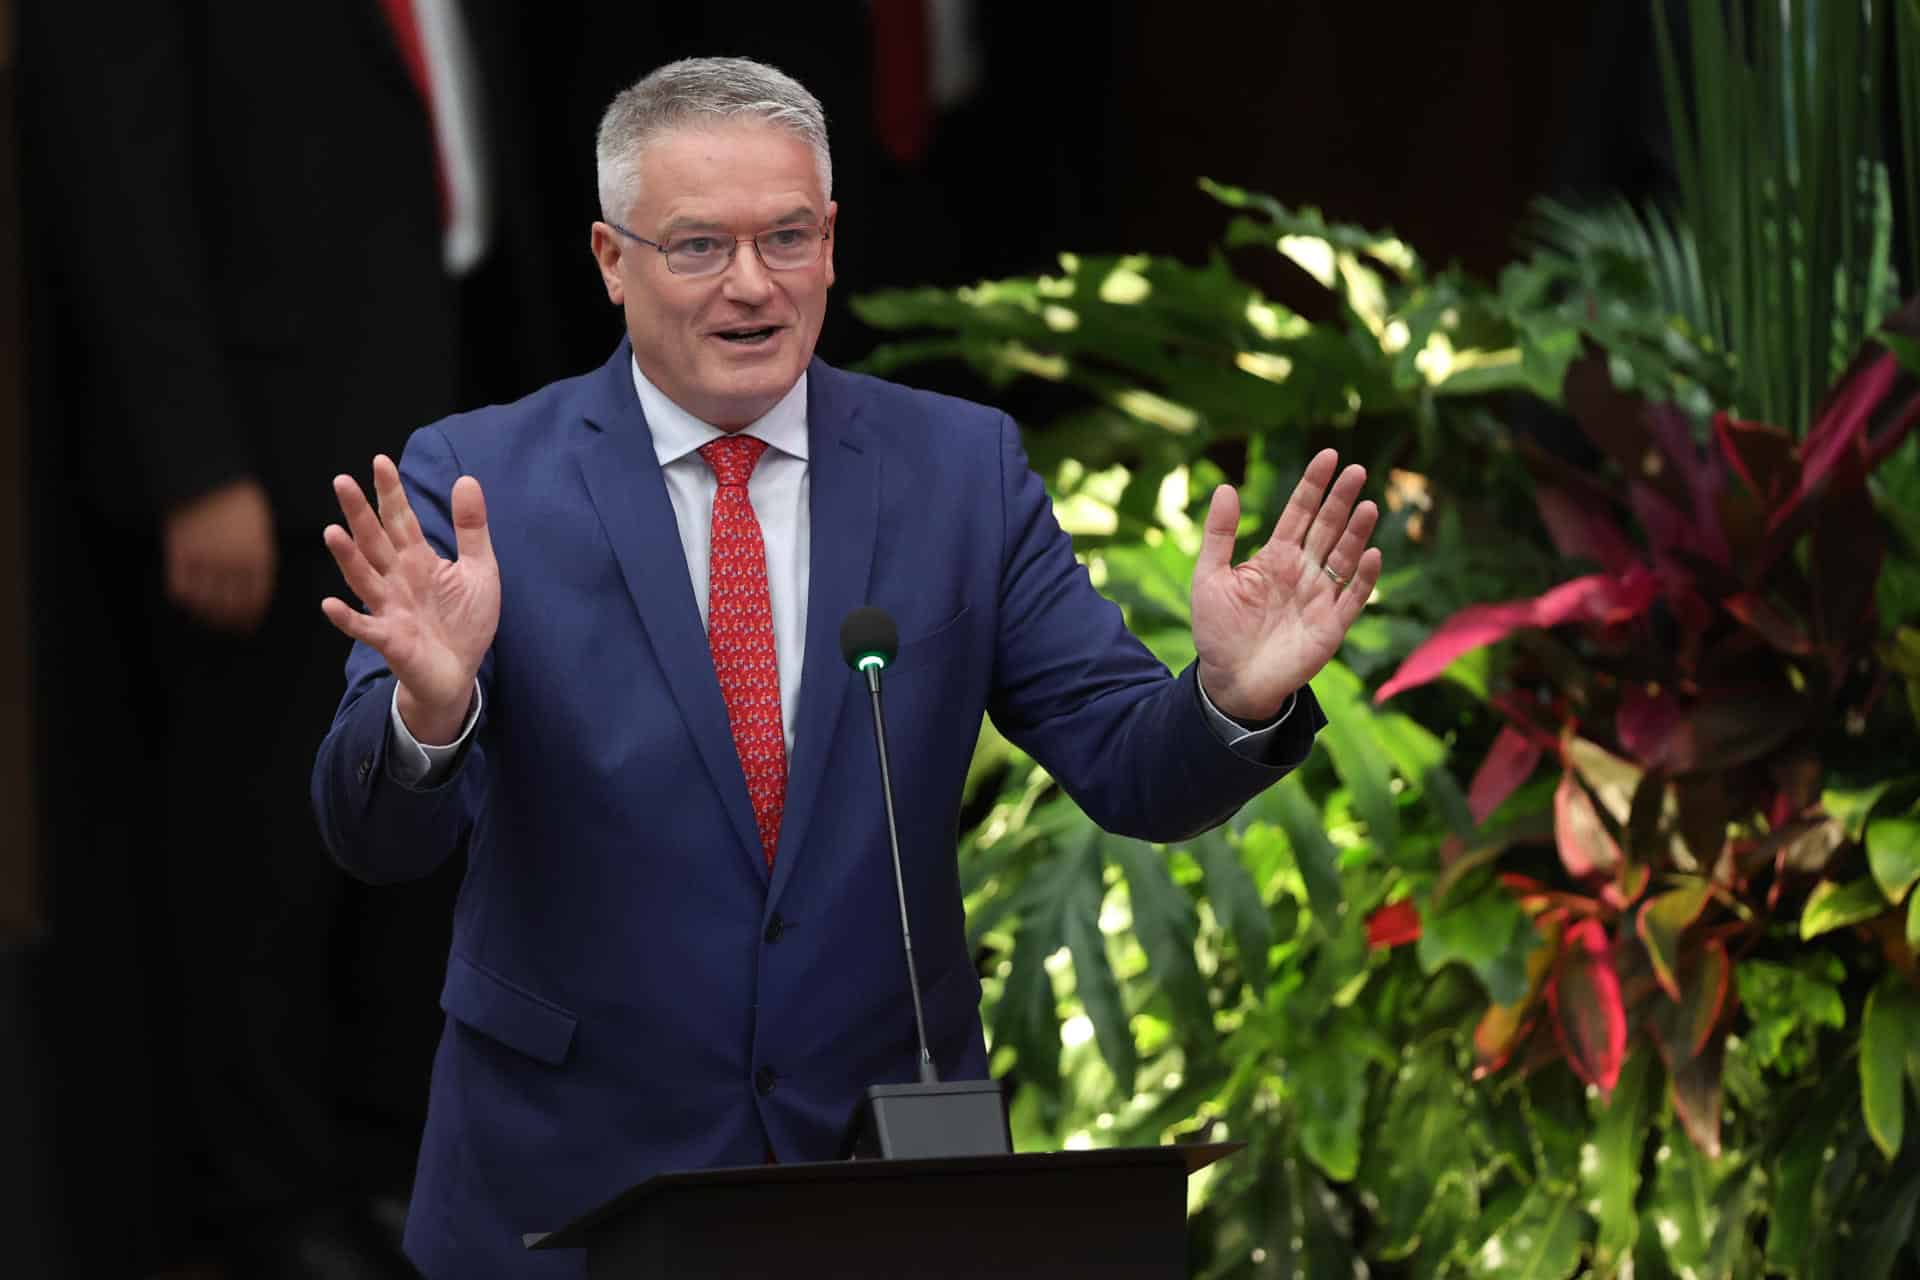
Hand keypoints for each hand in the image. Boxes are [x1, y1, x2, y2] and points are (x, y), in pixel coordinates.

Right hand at [164, 478, 276, 631]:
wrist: (209, 478)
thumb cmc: (238, 502)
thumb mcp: (259, 530)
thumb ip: (258, 558)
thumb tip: (252, 589)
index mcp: (258, 557)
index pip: (255, 598)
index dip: (249, 616)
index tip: (245, 625)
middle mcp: (234, 563)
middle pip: (231, 605)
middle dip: (228, 621)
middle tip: (223, 627)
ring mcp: (207, 560)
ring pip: (205, 601)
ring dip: (205, 614)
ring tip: (204, 618)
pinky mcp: (182, 554)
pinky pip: (181, 587)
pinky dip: (183, 598)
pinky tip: (186, 600)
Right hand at [321, 455, 498, 743]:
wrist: (461, 672)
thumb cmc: (465, 621)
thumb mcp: (480, 570)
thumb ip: (471, 529)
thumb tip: (467, 479)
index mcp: (418, 560)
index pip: (401, 519)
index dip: (390, 492)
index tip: (381, 461)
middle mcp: (397, 579)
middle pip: (374, 541)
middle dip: (359, 513)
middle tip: (342, 481)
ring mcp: (390, 608)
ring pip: (364, 578)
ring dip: (347, 558)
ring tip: (332, 532)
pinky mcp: (390, 640)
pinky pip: (365, 628)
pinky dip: (347, 618)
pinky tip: (330, 604)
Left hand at [1192, 448, 1381, 720]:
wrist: (1229, 681)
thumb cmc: (1218, 630)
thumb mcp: (1209, 577)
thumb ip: (1219, 535)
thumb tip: (1227, 488)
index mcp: (1275, 557)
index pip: (1299, 513)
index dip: (1313, 485)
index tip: (1328, 456)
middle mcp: (1303, 571)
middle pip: (1327, 528)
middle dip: (1341, 499)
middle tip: (1357, 470)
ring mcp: (1320, 597)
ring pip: (1344, 557)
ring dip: (1356, 532)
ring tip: (1367, 505)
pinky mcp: (1331, 626)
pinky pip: (1352, 598)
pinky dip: (1363, 578)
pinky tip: (1370, 554)